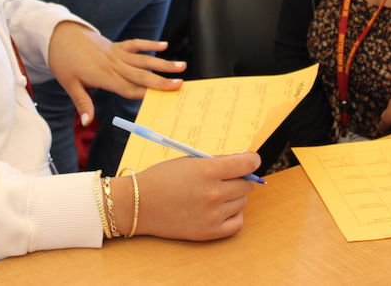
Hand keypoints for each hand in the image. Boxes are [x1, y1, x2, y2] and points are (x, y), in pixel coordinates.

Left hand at [47, 22, 185, 125]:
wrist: (58, 35)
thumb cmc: (63, 60)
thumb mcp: (68, 84)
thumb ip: (82, 103)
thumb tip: (87, 122)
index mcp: (102, 76)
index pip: (127, 88)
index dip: (145, 93)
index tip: (162, 97)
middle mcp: (113, 64)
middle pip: (141, 75)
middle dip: (161, 80)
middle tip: (180, 84)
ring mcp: (116, 53)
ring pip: (143, 59)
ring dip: (162, 63)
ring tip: (181, 66)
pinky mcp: (116, 45)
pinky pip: (135, 44)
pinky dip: (150, 44)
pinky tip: (164, 45)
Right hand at [119, 153, 260, 240]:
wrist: (138, 204)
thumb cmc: (161, 178)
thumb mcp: (189, 161)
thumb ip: (218, 161)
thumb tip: (246, 159)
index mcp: (208, 170)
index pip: (247, 164)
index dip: (252, 161)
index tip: (250, 161)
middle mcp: (213, 192)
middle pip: (247, 184)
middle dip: (239, 179)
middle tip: (224, 178)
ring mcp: (212, 214)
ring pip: (242, 202)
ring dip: (233, 197)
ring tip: (213, 194)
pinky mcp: (209, 232)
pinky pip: (238, 222)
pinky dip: (233, 215)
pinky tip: (220, 210)